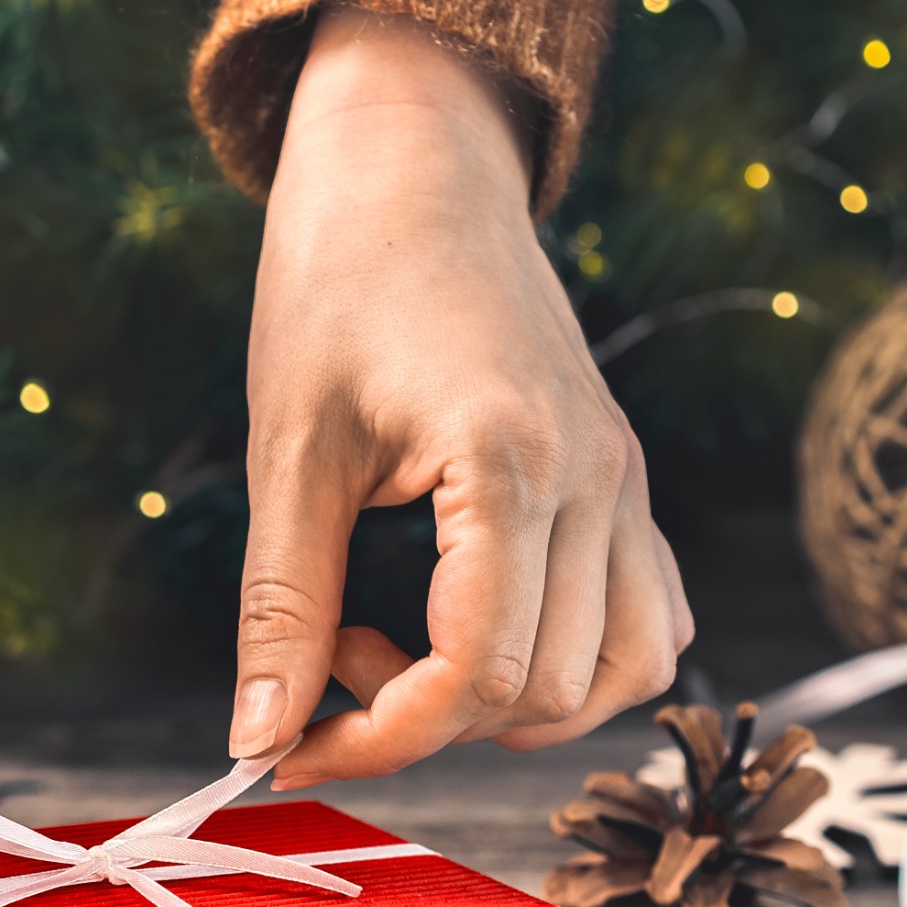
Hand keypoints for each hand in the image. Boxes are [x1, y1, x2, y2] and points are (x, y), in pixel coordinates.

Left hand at [229, 10, 692, 783]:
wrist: (414, 160)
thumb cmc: (336, 281)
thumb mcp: (288, 452)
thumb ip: (280, 608)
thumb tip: (256, 741)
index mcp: (509, 462)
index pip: (476, 673)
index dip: (378, 739)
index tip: (290, 745)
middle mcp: (595, 478)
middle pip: (541, 690)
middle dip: (422, 716)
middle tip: (326, 653)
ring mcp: (624, 478)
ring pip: (621, 673)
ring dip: (509, 705)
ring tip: (401, 644)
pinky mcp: (623, 476)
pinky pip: (650, 619)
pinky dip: (578, 663)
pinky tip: (476, 626)